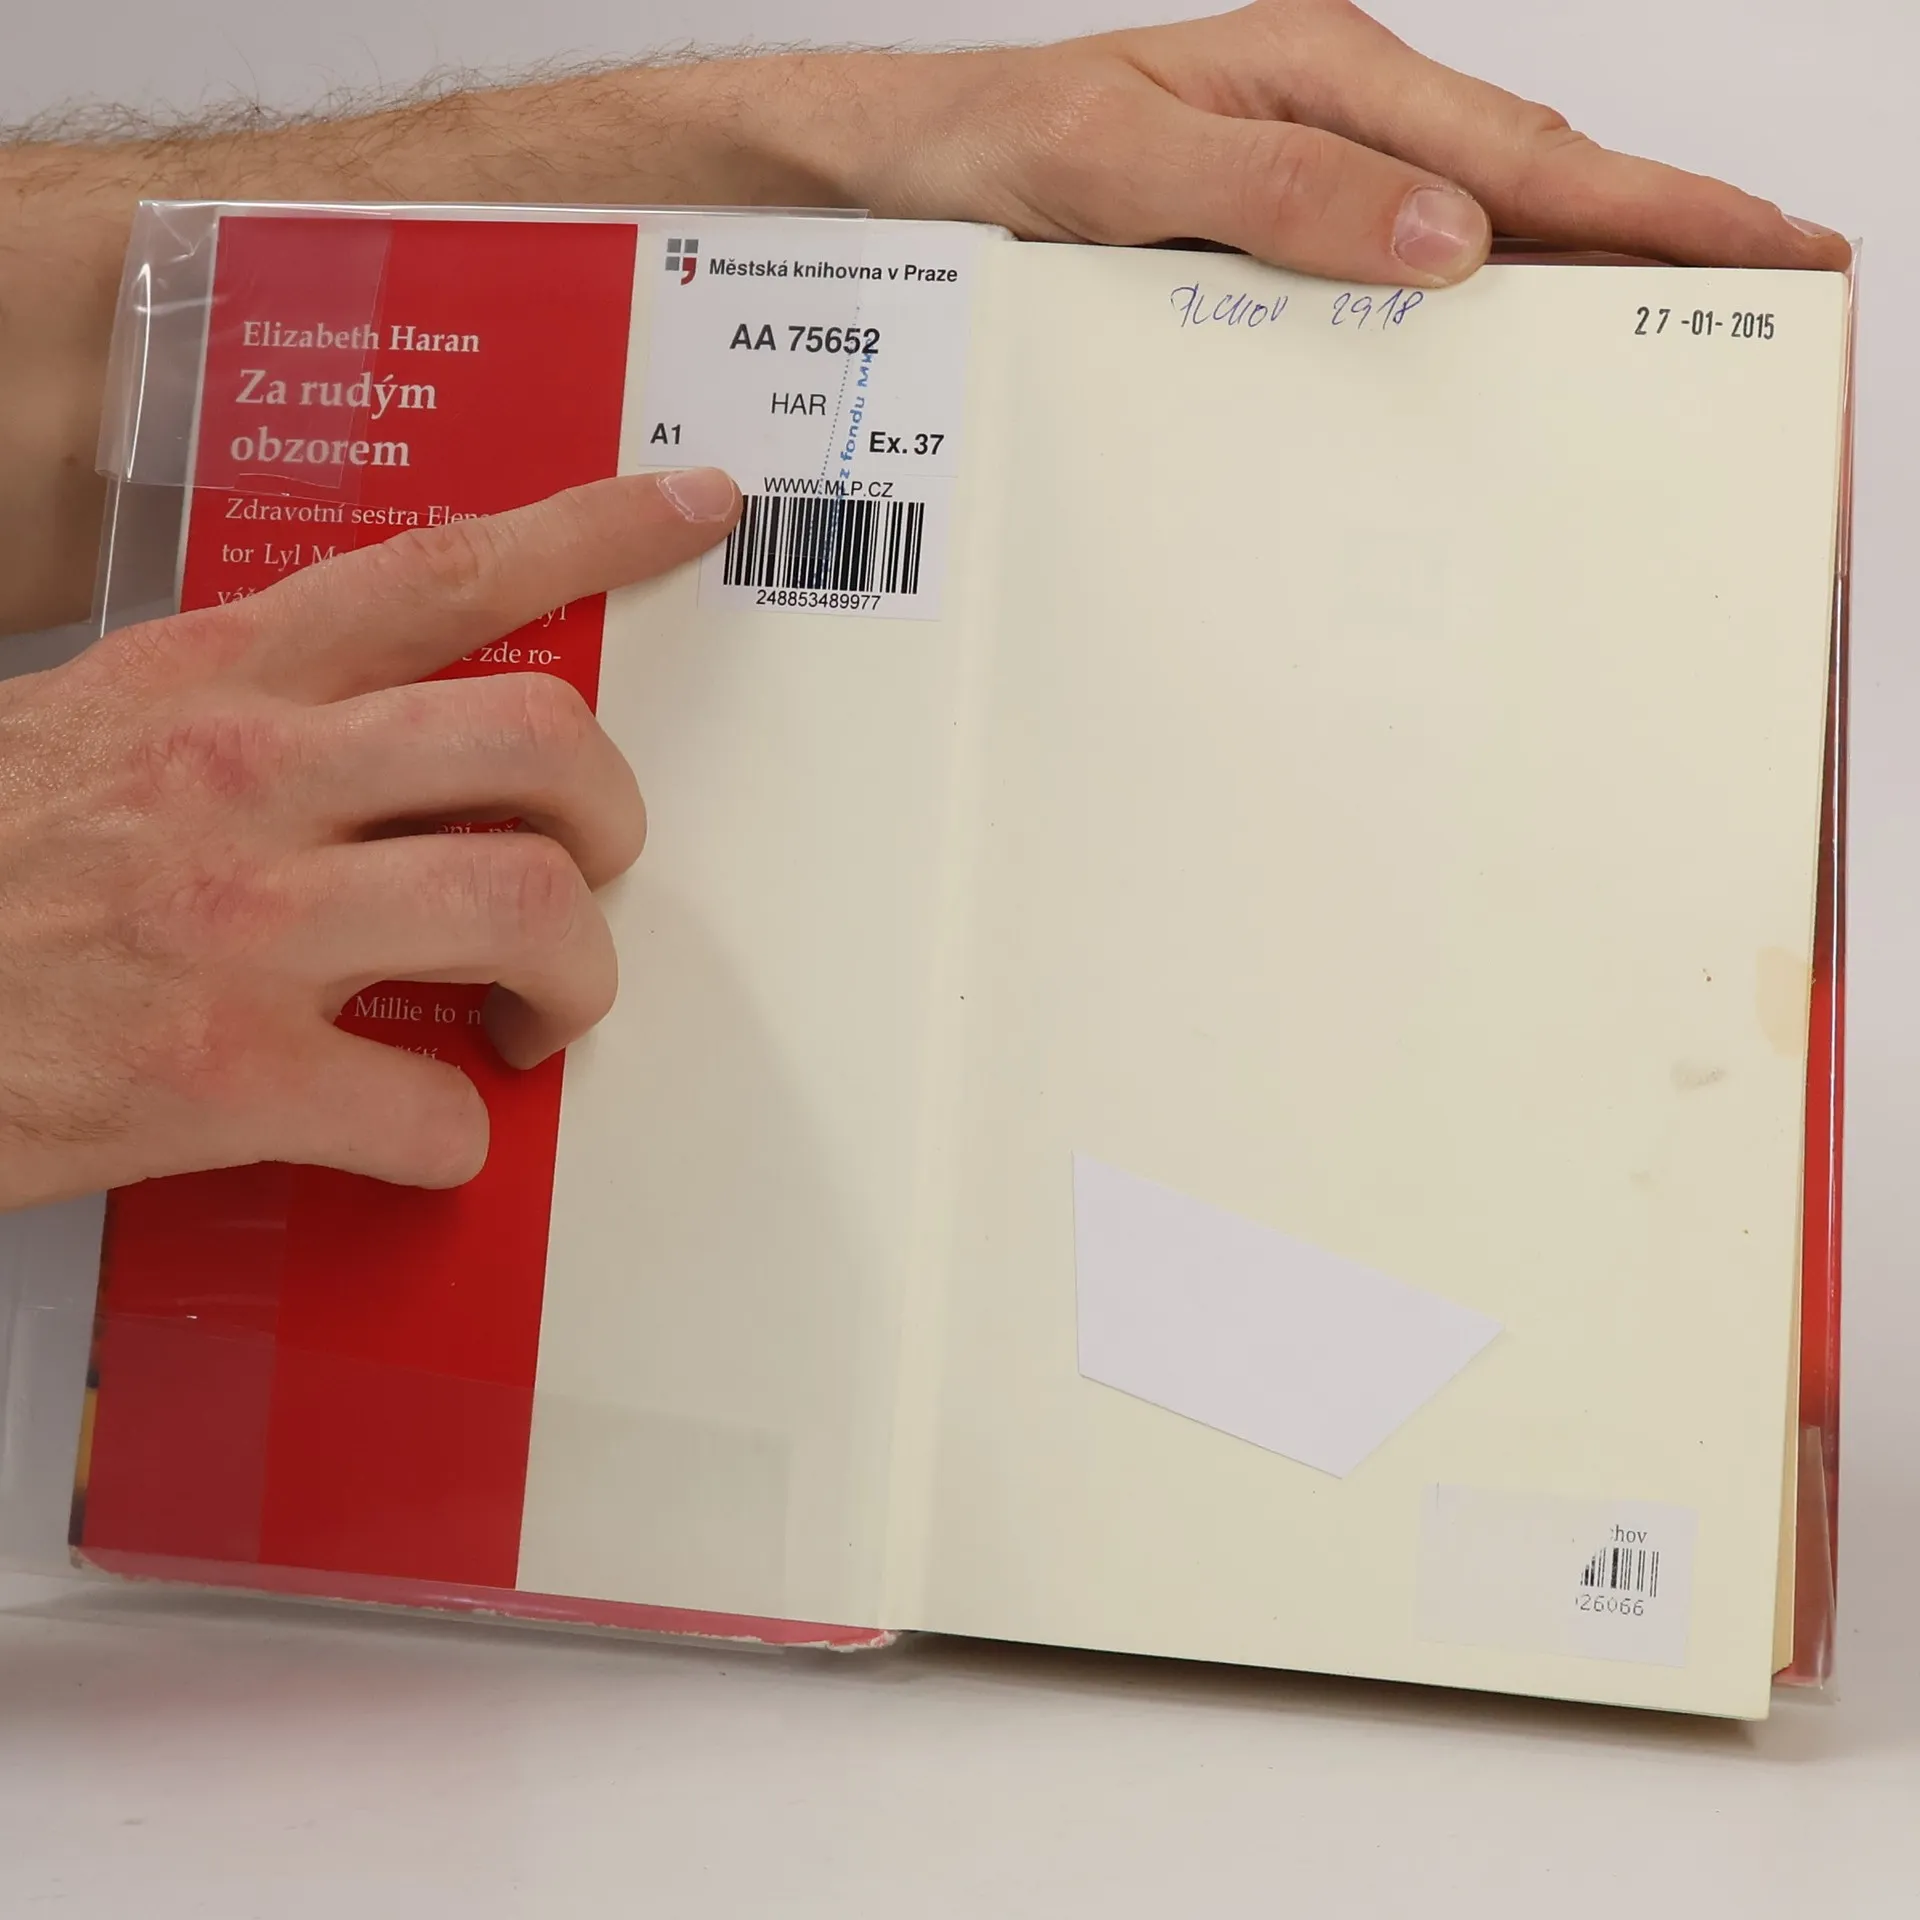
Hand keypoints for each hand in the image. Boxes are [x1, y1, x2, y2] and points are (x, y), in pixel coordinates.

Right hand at [0, 468, 738, 1210]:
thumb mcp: (90, 730)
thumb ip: (245, 716)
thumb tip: (397, 750)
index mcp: (215, 680)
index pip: (443, 569)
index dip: (594, 527)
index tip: (697, 505)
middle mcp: (244, 776)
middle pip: (540, 741)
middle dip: (615, 818)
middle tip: (593, 875)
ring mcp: (238, 926)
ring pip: (527, 908)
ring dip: (575, 980)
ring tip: (533, 1016)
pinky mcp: (216, 1077)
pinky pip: (432, 1110)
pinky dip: (456, 1139)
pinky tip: (420, 1134)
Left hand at [805, 0, 1847, 284]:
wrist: (900, 174)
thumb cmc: (995, 147)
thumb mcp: (1129, 167)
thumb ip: (1285, 193)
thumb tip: (1444, 238)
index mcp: (1326, 81)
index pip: (1527, 153)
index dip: (1658, 204)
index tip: (1774, 244)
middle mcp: (1334, 124)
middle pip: (1534, 185)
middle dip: (1662, 237)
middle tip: (1776, 296)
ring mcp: (1309, 180)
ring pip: (1479, 231)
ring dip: (1580, 279)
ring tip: (1679, 334)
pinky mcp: (1271, 235)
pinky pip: (1399, 274)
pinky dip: (1475, 309)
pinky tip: (1510, 352)